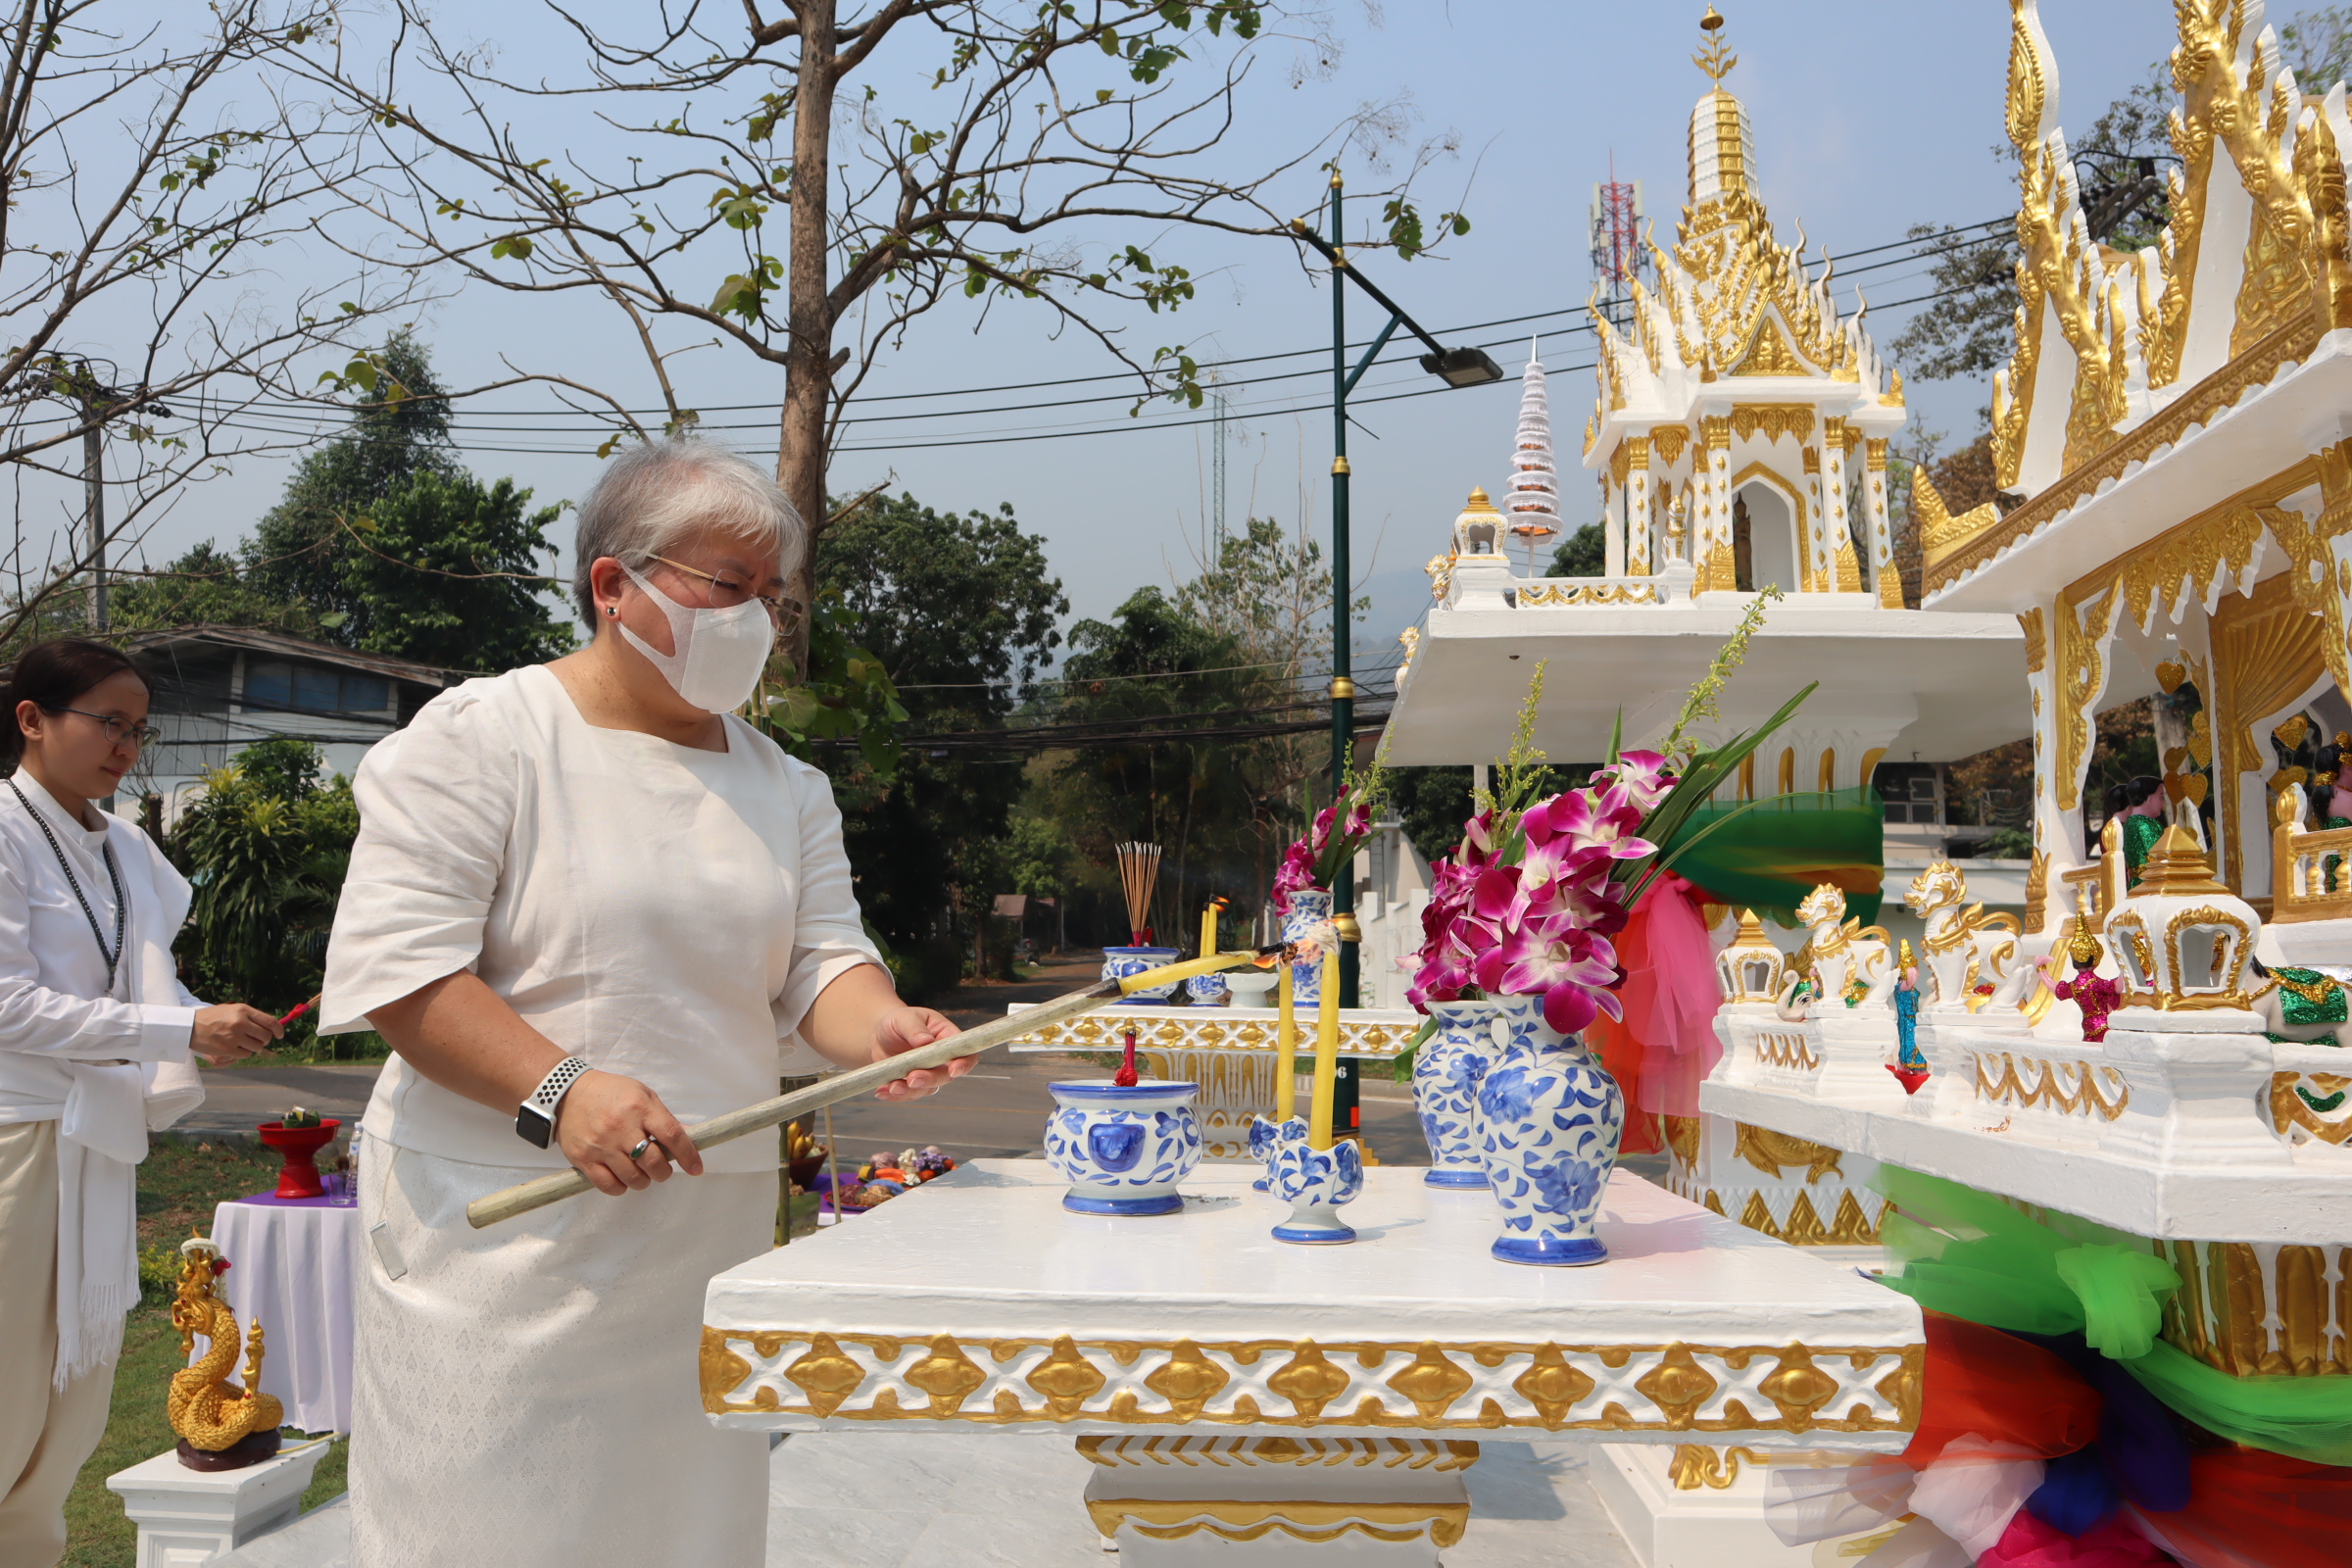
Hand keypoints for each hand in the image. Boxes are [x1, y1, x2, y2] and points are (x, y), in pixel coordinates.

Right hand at [192, 1004, 282, 1065]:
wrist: (189, 1027)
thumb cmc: (212, 1017)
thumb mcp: (232, 1010)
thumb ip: (250, 1017)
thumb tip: (270, 1026)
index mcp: (243, 1010)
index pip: (270, 1021)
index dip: (278, 1030)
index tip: (280, 1035)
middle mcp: (241, 1022)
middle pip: (265, 1036)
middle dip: (264, 1040)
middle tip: (256, 1040)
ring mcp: (234, 1037)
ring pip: (257, 1047)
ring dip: (253, 1047)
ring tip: (243, 1043)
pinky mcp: (228, 1049)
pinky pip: (246, 1054)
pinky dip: (244, 1053)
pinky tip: (235, 1048)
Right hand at [556, 1069, 703, 1194]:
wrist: (568, 1093)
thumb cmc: (611, 1093)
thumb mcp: (643, 1095)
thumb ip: (665, 1118)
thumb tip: (690, 1136)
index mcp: (640, 1108)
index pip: (672, 1135)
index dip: (688, 1155)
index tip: (696, 1169)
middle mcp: (621, 1127)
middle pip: (653, 1162)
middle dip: (664, 1172)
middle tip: (661, 1169)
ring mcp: (601, 1145)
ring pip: (633, 1178)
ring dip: (644, 1181)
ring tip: (641, 1172)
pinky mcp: (583, 1159)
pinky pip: (608, 1185)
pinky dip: (621, 1187)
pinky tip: (623, 1178)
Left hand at [871, 1007, 969, 1102]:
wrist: (879, 1035)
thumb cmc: (898, 1021)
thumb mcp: (905, 1018)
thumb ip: (915, 1029)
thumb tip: (925, 1041)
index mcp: (947, 1038)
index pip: (965, 1053)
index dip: (964, 1063)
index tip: (953, 1069)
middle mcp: (942, 1060)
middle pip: (945, 1076)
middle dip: (930, 1079)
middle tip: (912, 1078)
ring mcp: (928, 1074)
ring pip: (926, 1089)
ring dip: (910, 1091)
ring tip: (892, 1087)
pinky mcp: (913, 1085)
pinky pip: (908, 1095)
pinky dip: (895, 1095)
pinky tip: (882, 1091)